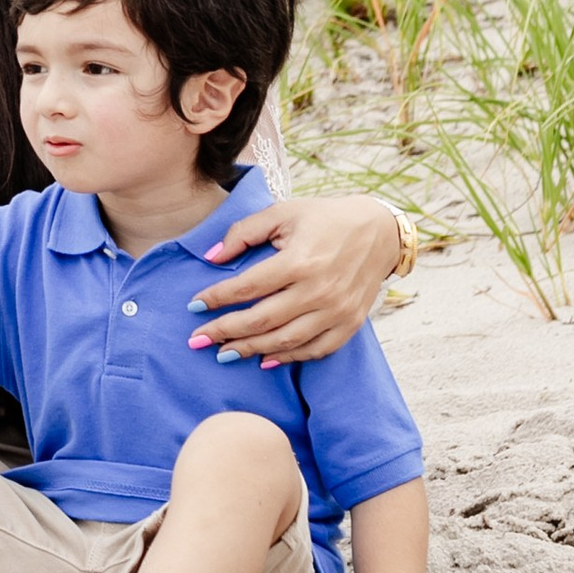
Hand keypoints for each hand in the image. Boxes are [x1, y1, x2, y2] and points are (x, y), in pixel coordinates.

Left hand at [187, 195, 400, 363]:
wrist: (380, 231)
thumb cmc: (324, 218)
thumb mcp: (282, 213)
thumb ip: (243, 232)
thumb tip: (211, 257)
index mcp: (299, 260)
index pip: (247, 287)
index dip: (217, 298)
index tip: (193, 305)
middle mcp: (319, 290)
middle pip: (263, 320)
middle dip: (225, 332)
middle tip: (197, 340)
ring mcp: (338, 311)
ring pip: (286, 340)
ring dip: (251, 349)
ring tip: (223, 353)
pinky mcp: (351, 323)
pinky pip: (316, 349)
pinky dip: (289, 357)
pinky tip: (265, 359)